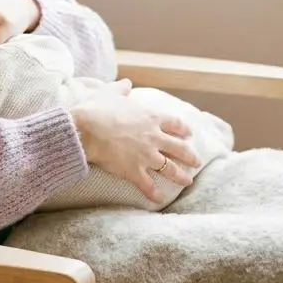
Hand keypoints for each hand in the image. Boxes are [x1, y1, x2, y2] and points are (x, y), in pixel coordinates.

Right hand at [70, 83, 200, 201]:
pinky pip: (147, 184)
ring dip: (180, 176)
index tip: (188, 133)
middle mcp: (153, 137)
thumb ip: (121, 89)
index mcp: (150, 118)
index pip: (174, 123)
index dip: (183, 129)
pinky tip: (159, 199)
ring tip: (188, 181)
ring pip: (169, 168)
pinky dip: (153, 193)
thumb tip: (127, 82)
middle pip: (178, 148)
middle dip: (189, 155)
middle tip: (197, 161)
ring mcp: (145, 155)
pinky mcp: (134, 170)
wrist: (85, 129)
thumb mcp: (110, 92)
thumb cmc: (96, 109)